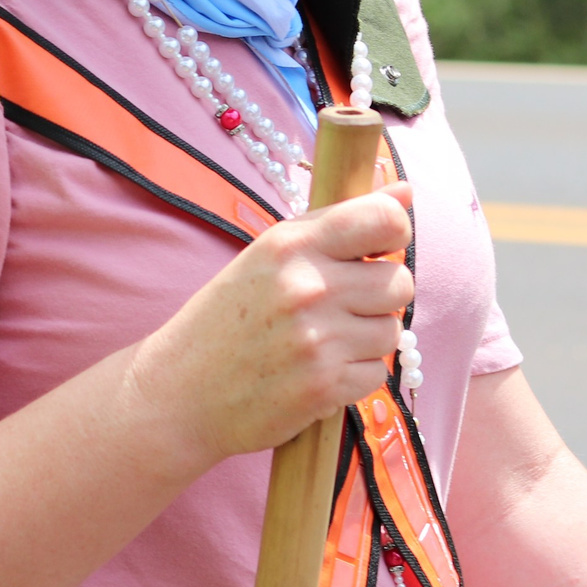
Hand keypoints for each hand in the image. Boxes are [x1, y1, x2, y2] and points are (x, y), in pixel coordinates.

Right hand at [129, 180, 414, 471]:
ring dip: (366, 340)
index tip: (375, 252)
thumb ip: (337, 224)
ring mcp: (317, 339)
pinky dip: (354, 377)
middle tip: (340, 308)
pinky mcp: (324, 387)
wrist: (179, 394)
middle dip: (380, 298)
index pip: (385, 221)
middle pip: (400, 282)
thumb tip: (407, 192)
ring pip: (392, 332)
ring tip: (323, 343)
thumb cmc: (225, 320)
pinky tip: (316, 373)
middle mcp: (306, 286)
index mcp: (290, 244)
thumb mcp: (268, 257)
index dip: (392, 236)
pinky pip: (377, 374)